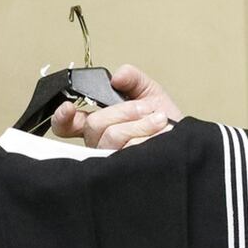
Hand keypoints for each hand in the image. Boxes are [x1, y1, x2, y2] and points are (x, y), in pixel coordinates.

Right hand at [49, 64, 181, 149]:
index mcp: (98, 124)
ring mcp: (112, 160)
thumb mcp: (148, 91)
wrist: (185, 142)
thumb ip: (132, 78)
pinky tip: (161, 136)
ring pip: (113, 137)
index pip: (67, 125)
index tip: (68, 107)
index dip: (62, 117)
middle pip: (95, 125)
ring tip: (160, 121)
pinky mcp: (127, 171)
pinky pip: (131, 151)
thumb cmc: (164, 122)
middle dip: (124, 112)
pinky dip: (150, 137)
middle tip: (147, 109)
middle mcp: (100, 144)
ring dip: (141, 124)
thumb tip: (118, 76)